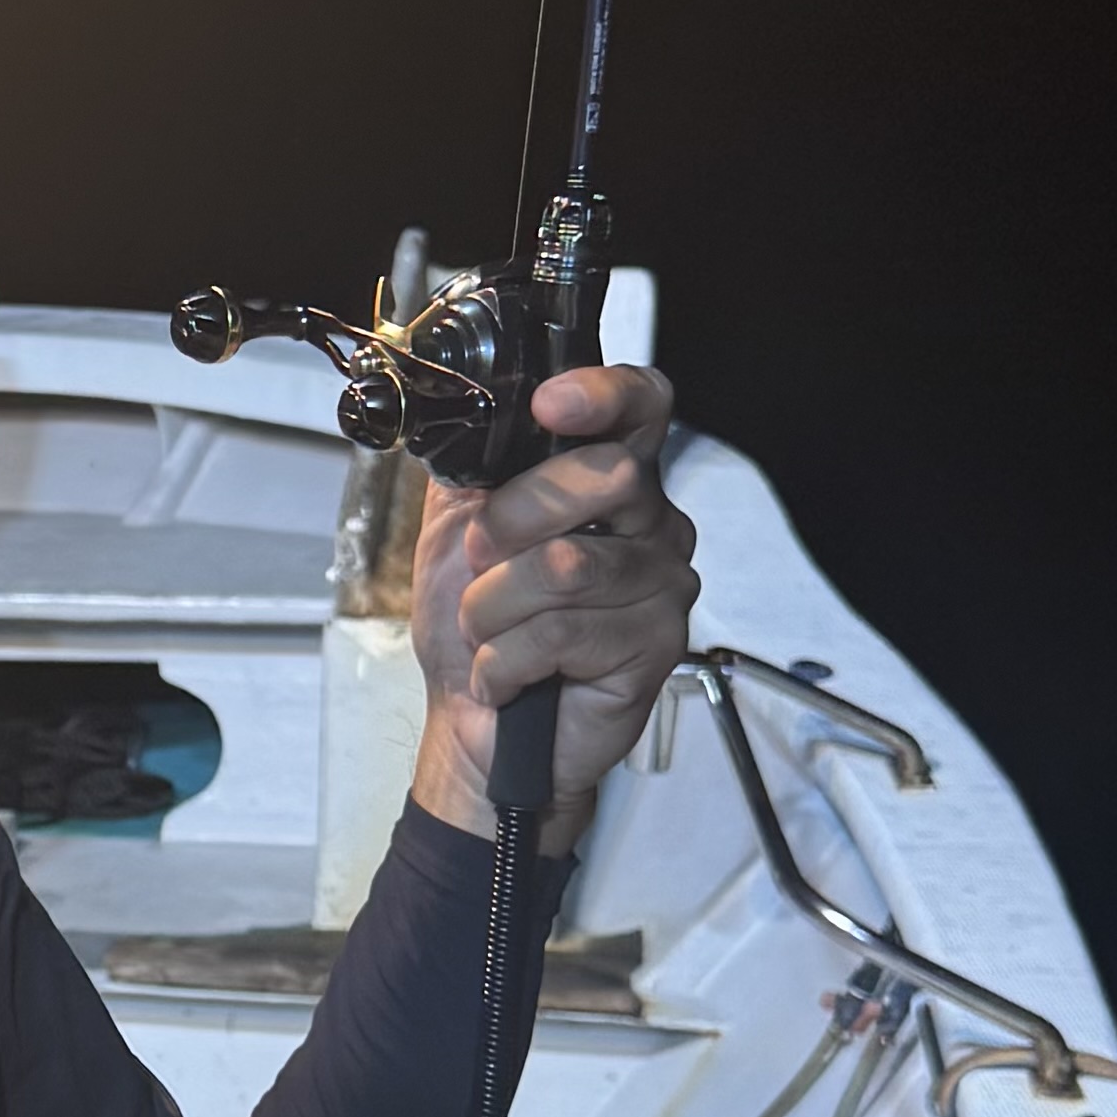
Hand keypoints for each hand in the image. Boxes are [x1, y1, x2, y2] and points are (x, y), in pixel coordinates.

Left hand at [406, 362, 699, 846]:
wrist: (472, 721)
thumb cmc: (475, 626)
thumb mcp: (454, 529)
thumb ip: (471, 466)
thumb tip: (460, 409)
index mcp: (608, 481)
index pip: (643, 407)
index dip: (606, 395)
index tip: (551, 405)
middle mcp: (650, 523)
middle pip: (603, 477)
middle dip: (510, 523)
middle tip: (480, 564)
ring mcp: (662, 584)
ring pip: (568, 565)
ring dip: (493, 607)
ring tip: (489, 632)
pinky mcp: (657, 645)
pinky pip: (562, 634)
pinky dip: (505, 660)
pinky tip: (510, 675)